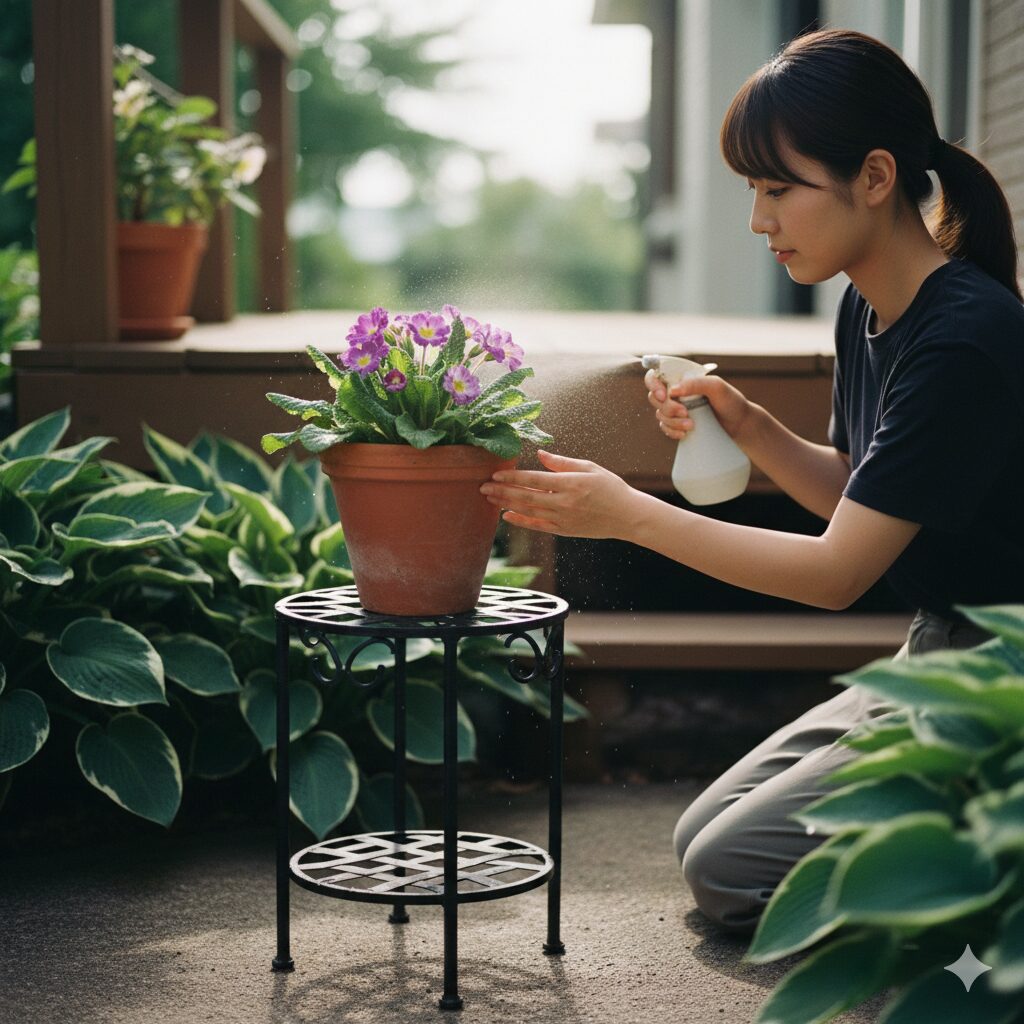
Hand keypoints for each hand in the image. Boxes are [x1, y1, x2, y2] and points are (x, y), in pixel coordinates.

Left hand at [479, 449, 642, 538]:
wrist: (628, 516)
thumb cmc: (610, 488)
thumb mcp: (589, 468)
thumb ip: (563, 462)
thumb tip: (540, 455)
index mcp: (571, 483)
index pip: (534, 480)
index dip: (513, 477)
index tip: (496, 474)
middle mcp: (565, 502)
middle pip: (526, 496)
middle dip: (502, 491)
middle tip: (482, 487)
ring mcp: (564, 518)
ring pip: (528, 511)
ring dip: (506, 504)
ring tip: (489, 498)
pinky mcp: (564, 530)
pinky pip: (538, 526)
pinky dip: (521, 521)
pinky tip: (507, 515)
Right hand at [644, 369, 753, 441]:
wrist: (739, 425)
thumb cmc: (731, 401)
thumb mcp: (717, 387)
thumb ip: (696, 384)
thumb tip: (672, 390)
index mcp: (683, 379)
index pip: (657, 376)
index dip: (653, 384)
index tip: (664, 396)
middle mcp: (677, 392)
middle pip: (655, 397)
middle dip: (668, 407)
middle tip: (685, 412)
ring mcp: (676, 408)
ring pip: (660, 414)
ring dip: (672, 421)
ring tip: (691, 425)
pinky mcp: (678, 423)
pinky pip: (665, 427)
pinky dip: (672, 431)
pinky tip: (684, 434)